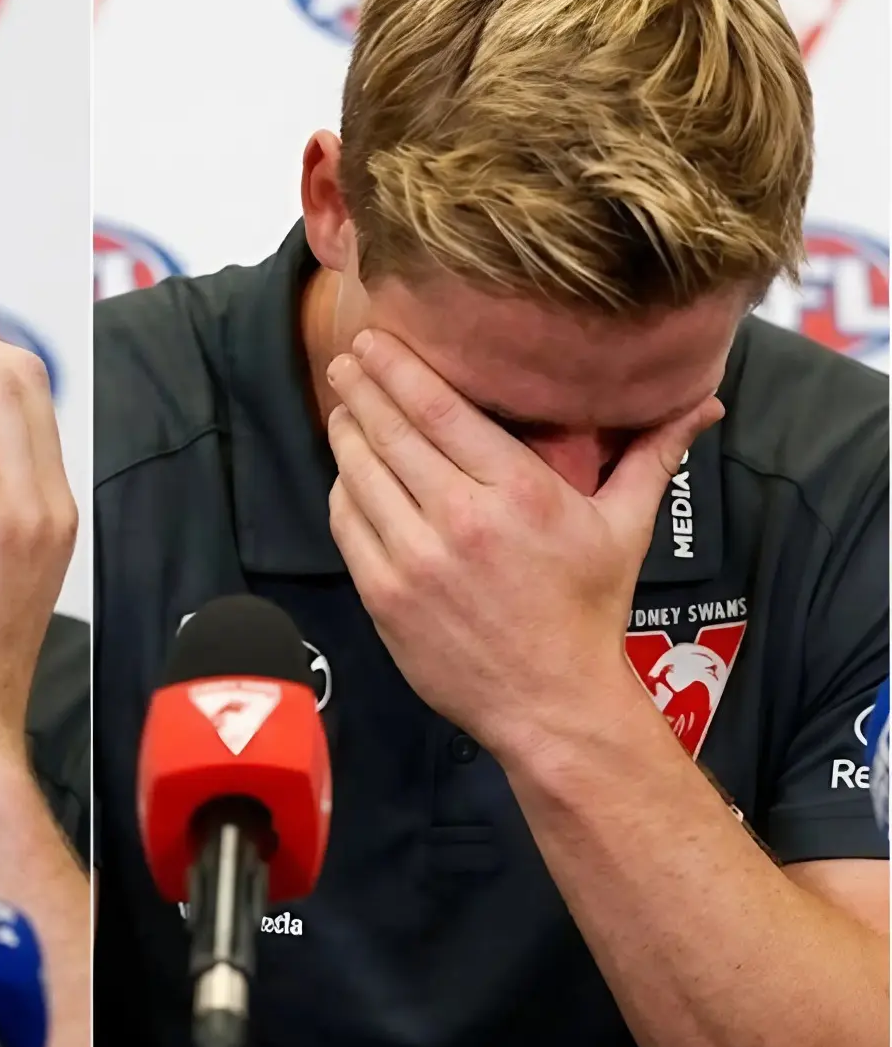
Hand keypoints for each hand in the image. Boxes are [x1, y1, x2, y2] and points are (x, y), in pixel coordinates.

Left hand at [325, 329, 721, 760]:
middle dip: (362, 388)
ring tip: (343, 405)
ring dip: (346, 432)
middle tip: (346, 357)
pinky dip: (343, 490)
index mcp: (518, 491)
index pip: (440, 408)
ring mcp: (415, 559)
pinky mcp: (384, 595)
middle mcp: (460, 518)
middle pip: (391, 431)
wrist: (551, 705)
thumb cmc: (588, 611)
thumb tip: (703, 403)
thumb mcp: (625, 527)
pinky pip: (347, 524)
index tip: (376, 340)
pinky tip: (347, 470)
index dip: (399, 367)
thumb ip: (652, 455)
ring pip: (359, 474)